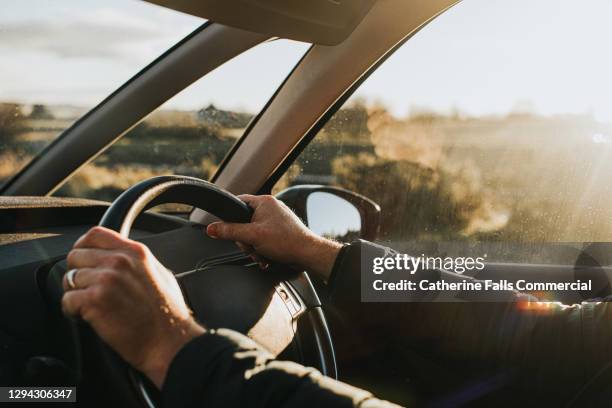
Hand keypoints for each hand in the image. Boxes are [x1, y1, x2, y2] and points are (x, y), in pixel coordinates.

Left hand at [62, 226, 204, 387]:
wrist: (169, 340)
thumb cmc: (168, 314)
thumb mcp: (160, 274)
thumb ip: (138, 262)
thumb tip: (121, 258)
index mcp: (136, 252)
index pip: (95, 234)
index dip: (83, 246)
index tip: (83, 259)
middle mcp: (119, 261)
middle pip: (76, 255)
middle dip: (78, 273)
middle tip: (88, 289)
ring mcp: (106, 279)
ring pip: (70, 279)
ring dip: (76, 294)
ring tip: (90, 306)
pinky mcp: (95, 300)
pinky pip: (67, 300)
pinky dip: (72, 311)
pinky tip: (88, 316)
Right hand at [206, 195, 341, 280]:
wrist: (307, 254)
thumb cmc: (286, 241)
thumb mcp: (252, 236)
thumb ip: (230, 231)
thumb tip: (212, 228)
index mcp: (264, 202)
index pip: (238, 202)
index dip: (230, 216)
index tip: (227, 228)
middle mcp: (271, 208)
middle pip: (244, 222)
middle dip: (246, 239)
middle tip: (252, 246)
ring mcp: (276, 220)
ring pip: (253, 233)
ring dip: (254, 247)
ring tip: (262, 253)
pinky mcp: (280, 232)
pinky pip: (263, 239)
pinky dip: (263, 250)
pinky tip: (267, 256)